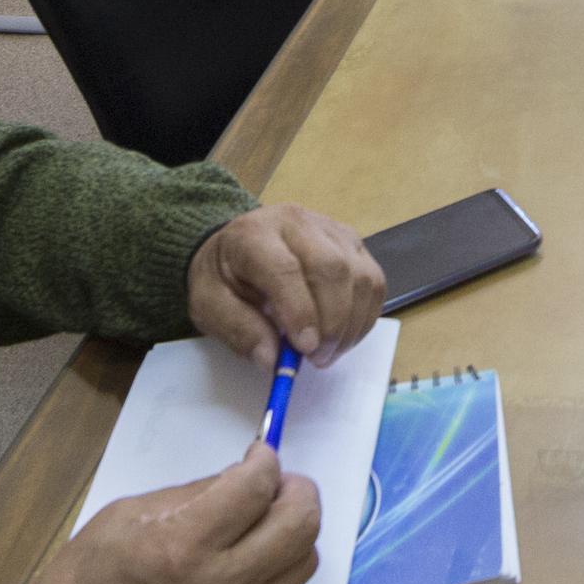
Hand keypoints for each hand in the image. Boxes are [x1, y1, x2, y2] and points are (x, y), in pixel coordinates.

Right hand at [24, 443, 321, 583]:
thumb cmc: (85, 579)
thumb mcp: (126, 516)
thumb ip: (192, 495)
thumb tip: (241, 477)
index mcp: (182, 546)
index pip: (254, 489)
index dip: (266, 462)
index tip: (260, 455)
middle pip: (300, 526)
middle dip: (299, 491)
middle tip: (280, 483)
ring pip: (303, 564)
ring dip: (295, 533)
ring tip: (268, 522)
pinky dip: (276, 569)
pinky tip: (251, 561)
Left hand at [188, 203, 385, 369]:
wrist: (238, 248)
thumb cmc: (224, 278)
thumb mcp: (210, 305)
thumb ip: (238, 330)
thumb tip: (273, 360)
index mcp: (254, 234)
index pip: (285, 268)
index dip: (299, 311)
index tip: (304, 349)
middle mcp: (298, 222)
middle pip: (332, 269)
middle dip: (332, 322)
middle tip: (318, 358)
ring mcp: (332, 231)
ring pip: (360, 277)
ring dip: (351, 324)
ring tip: (328, 352)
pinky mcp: (354, 244)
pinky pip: (373, 283)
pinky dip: (364, 317)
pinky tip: (343, 336)